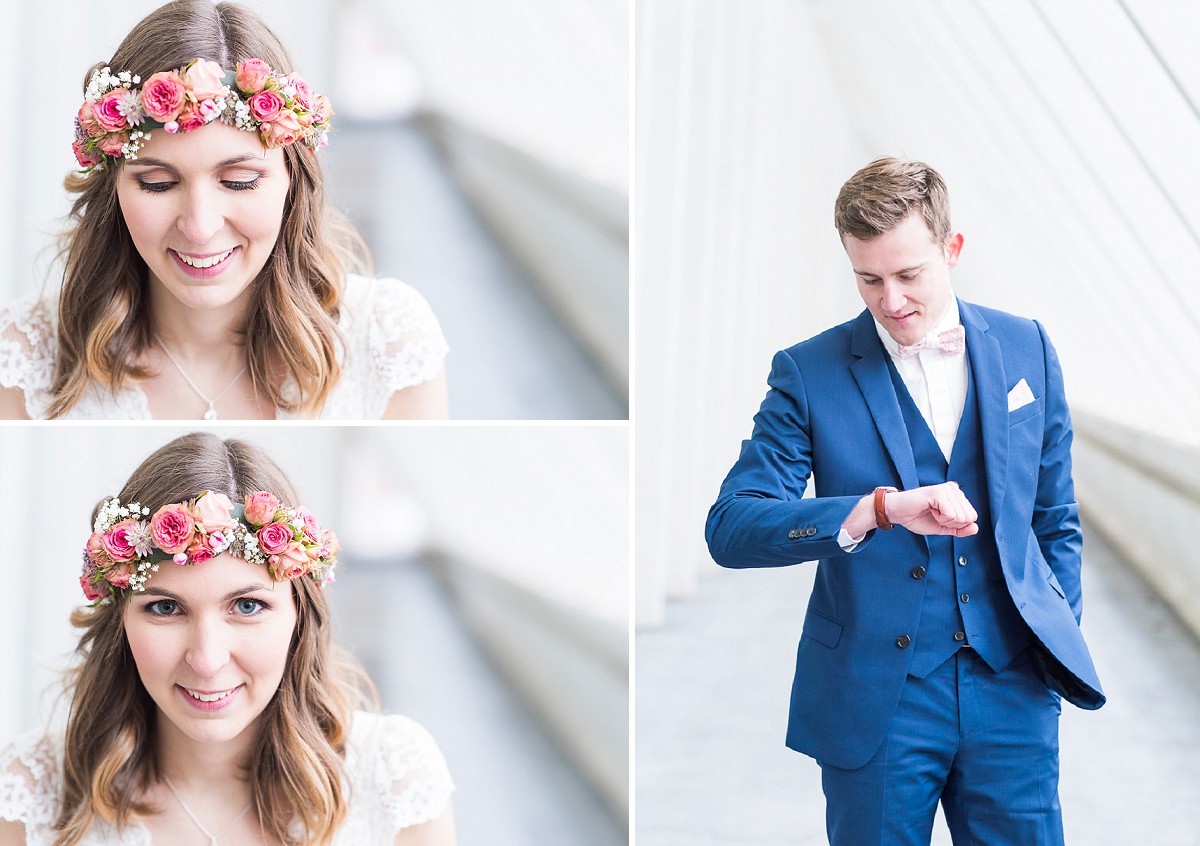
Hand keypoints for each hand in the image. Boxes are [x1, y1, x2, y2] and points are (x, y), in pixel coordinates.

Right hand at [841, 482, 978, 538]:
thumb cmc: (917, 517)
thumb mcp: (943, 527)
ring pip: (960, 517)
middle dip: (951, 523)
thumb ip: (960, 529)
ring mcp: (946, 489)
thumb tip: (975, 528)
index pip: (972, 517)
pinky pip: (951, 515)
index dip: (956, 524)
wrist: (897, 512)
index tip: (939, 517)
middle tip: (935, 515)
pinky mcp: (938, 493)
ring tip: (931, 512)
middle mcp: (954, 489)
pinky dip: (940, 518)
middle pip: (968, 517)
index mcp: (957, 495)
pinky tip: (929, 510)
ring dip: (944, 520)